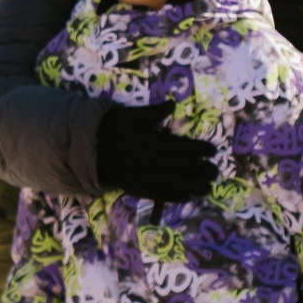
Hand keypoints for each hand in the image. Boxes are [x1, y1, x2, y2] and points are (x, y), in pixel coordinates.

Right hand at [94, 100, 218, 201]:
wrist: (86, 147)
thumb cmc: (111, 127)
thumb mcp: (130, 114)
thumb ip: (152, 112)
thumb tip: (171, 104)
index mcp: (148, 140)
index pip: (178, 146)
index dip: (197, 149)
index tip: (212, 150)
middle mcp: (146, 159)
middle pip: (178, 166)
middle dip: (199, 170)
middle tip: (215, 172)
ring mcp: (140, 175)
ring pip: (170, 183)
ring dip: (190, 187)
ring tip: (207, 189)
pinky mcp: (134, 187)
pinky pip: (156, 194)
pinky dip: (172, 197)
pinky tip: (187, 197)